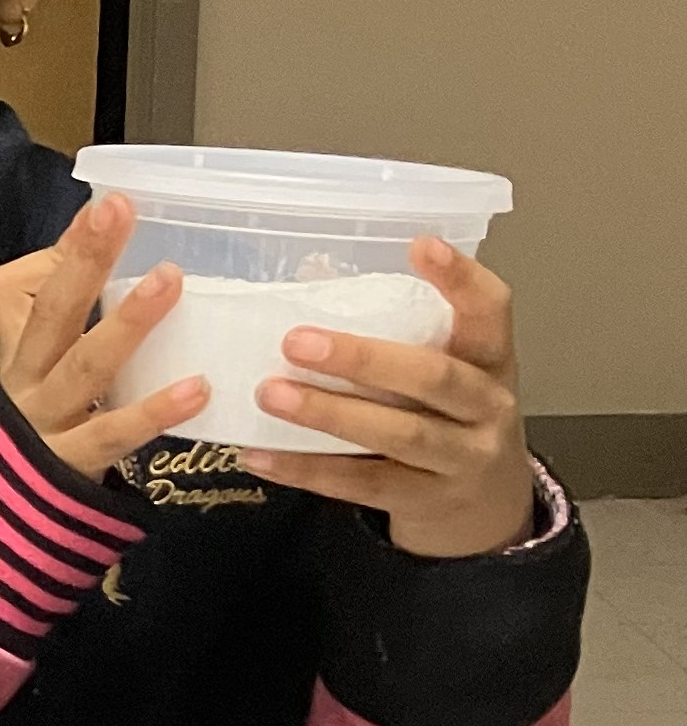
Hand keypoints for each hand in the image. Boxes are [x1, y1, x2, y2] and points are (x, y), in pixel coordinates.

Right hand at [0, 193, 208, 480]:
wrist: (2, 505)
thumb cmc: (41, 410)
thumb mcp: (41, 356)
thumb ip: (70, 304)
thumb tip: (101, 237)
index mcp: (19, 341)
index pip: (36, 284)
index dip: (70, 245)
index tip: (108, 204)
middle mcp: (28, 373)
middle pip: (54, 311)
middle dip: (86, 259)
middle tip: (119, 213)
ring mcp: (49, 419)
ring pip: (85, 366)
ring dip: (127, 322)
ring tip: (168, 280)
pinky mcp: (76, 461)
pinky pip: (115, 432)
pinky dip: (156, 410)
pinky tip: (197, 387)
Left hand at [240, 236, 534, 557]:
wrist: (487, 507)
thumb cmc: (448, 411)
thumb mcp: (441, 362)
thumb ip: (392, 325)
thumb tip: (311, 273)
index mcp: (489, 358)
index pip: (490, 310)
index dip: (461, 278)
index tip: (420, 245)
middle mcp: (487, 408)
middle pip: (434, 377)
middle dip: (363, 358)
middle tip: (296, 342)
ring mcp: (462, 460)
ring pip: (398, 435)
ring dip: (328, 413)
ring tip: (271, 394)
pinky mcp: (428, 501)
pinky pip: (364, 484)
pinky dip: (308, 469)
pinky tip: (261, 454)